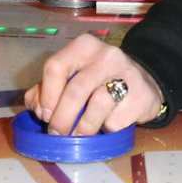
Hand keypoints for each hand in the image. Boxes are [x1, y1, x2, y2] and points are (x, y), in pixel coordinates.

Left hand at [23, 34, 163, 135]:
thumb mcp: (72, 76)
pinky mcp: (142, 95)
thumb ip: (47, 89)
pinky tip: (107, 126)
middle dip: (62, 118)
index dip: (47, 95)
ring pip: (98, 106)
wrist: (143, 82)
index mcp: (83, 47)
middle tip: (57, 134)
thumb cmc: (99, 81)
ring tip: (79, 136)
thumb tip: (38, 109)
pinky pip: (117, 119)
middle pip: (76, 90)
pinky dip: (107, 129)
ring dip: (84, 128)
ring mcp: (127, 73)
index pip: (56, 66)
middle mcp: (106, 55)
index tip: (45, 115)